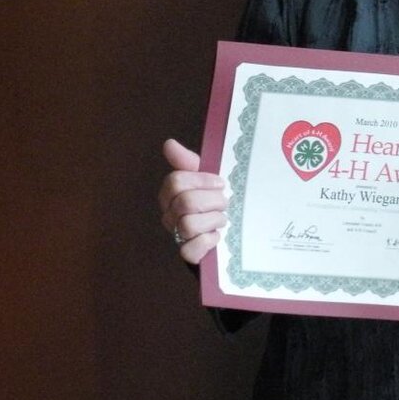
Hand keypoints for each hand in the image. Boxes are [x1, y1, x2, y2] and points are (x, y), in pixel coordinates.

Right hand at [158, 138, 227, 264]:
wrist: (230, 233)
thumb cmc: (214, 202)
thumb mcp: (206, 178)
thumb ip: (188, 162)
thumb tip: (168, 143)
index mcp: (171, 195)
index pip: (176, 181)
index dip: (201, 180)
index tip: (219, 183)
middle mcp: (169, 215)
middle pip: (186, 202)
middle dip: (213, 201)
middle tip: (223, 202)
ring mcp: (176, 236)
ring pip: (189, 225)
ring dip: (214, 220)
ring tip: (221, 219)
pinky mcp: (187, 256)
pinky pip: (192, 249)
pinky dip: (209, 241)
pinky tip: (215, 237)